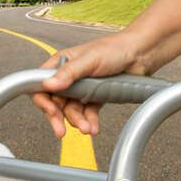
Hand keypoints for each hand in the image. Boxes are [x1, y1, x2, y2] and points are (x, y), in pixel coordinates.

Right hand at [31, 32, 149, 136]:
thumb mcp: (89, 60)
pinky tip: (93, 128)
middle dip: (58, 117)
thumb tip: (48, 85)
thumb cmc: (114, 49)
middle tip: (60, 131)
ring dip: (77, 121)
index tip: (50, 111)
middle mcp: (69, 76)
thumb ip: (68, 73)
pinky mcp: (95, 97)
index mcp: (61, 63)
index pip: (41, 84)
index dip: (42, 99)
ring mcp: (81, 88)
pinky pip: (87, 112)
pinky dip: (89, 121)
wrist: (140, 55)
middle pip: (55, 102)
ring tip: (86, 128)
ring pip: (71, 110)